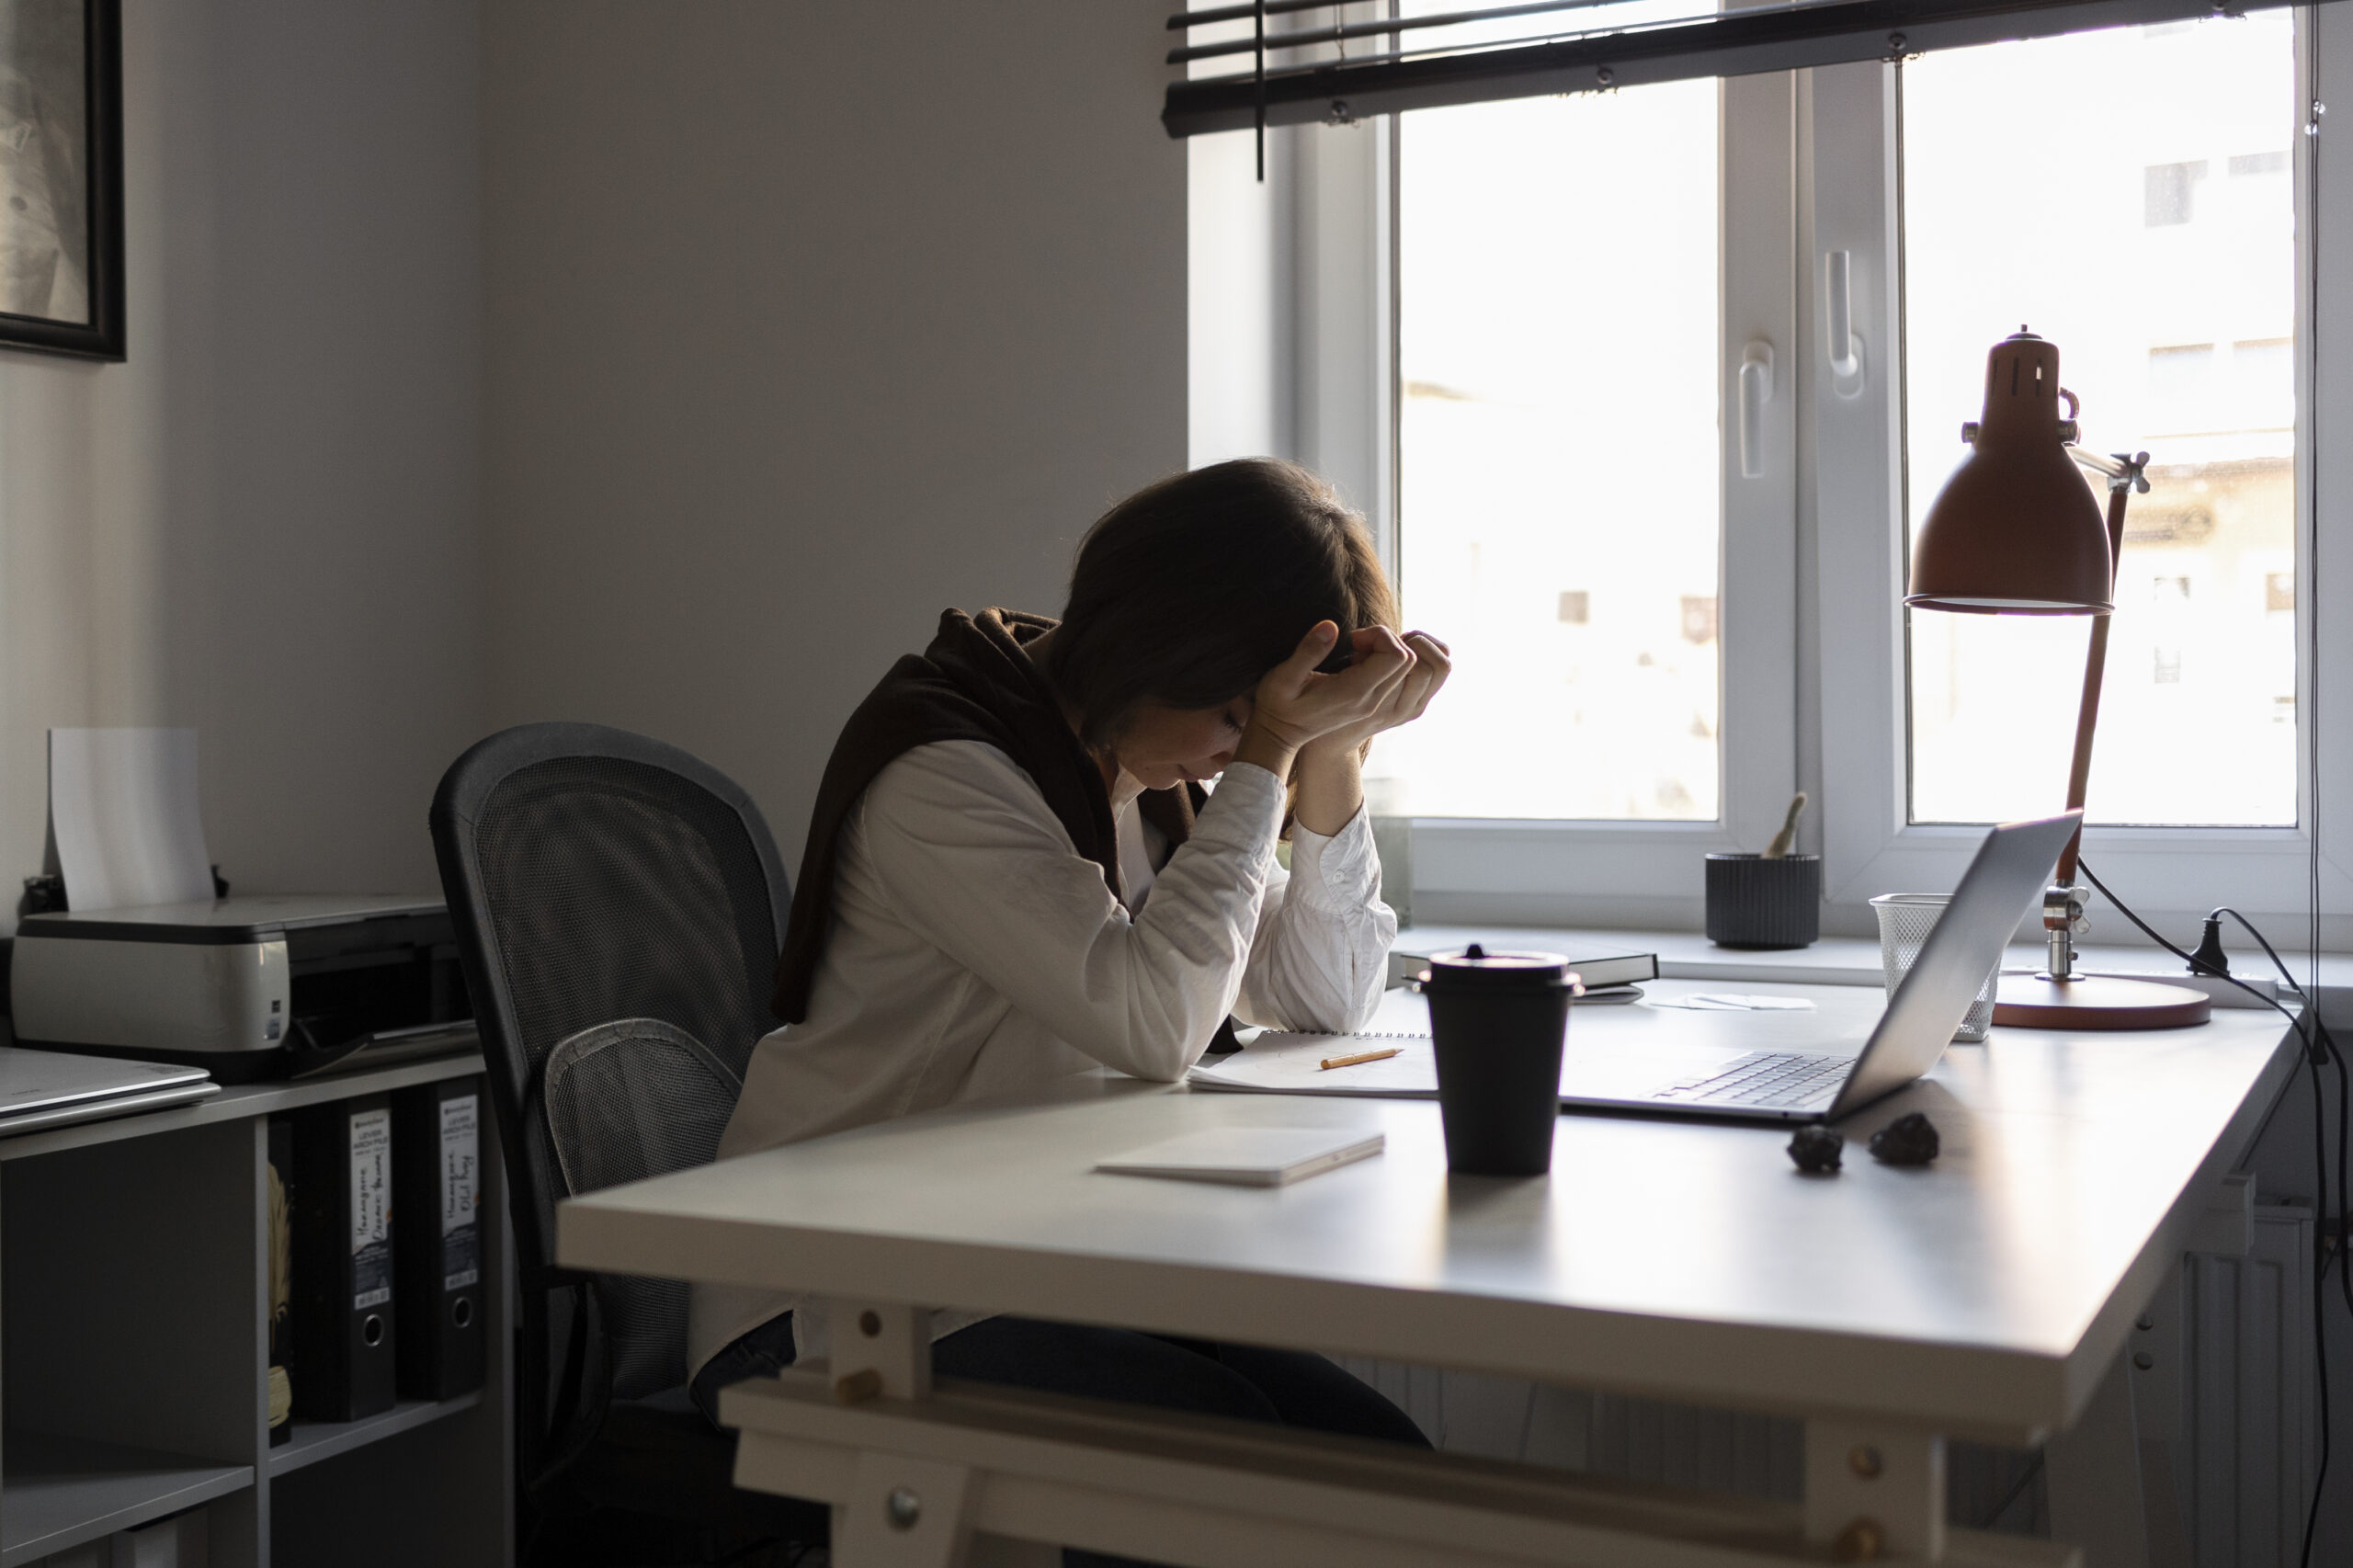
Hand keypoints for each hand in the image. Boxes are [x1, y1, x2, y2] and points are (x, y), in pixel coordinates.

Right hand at [1230, 622, 1414, 779]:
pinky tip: (1356, 661)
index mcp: (1355, 692)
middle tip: (1356, 641)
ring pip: (1405, 670)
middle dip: (1387, 640)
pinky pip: (1394, 678)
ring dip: (1386, 650)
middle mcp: (1370, 701)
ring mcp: (1372, 705)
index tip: (1353, 638)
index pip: (1397, 656)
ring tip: (1356, 651)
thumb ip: (1308, 651)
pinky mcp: (1370, 704)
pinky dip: (1383, 661)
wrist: (1279, 735)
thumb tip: (1330, 626)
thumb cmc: (1277, 704)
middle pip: (1408, 661)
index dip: (1380, 635)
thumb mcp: (1283, 676)